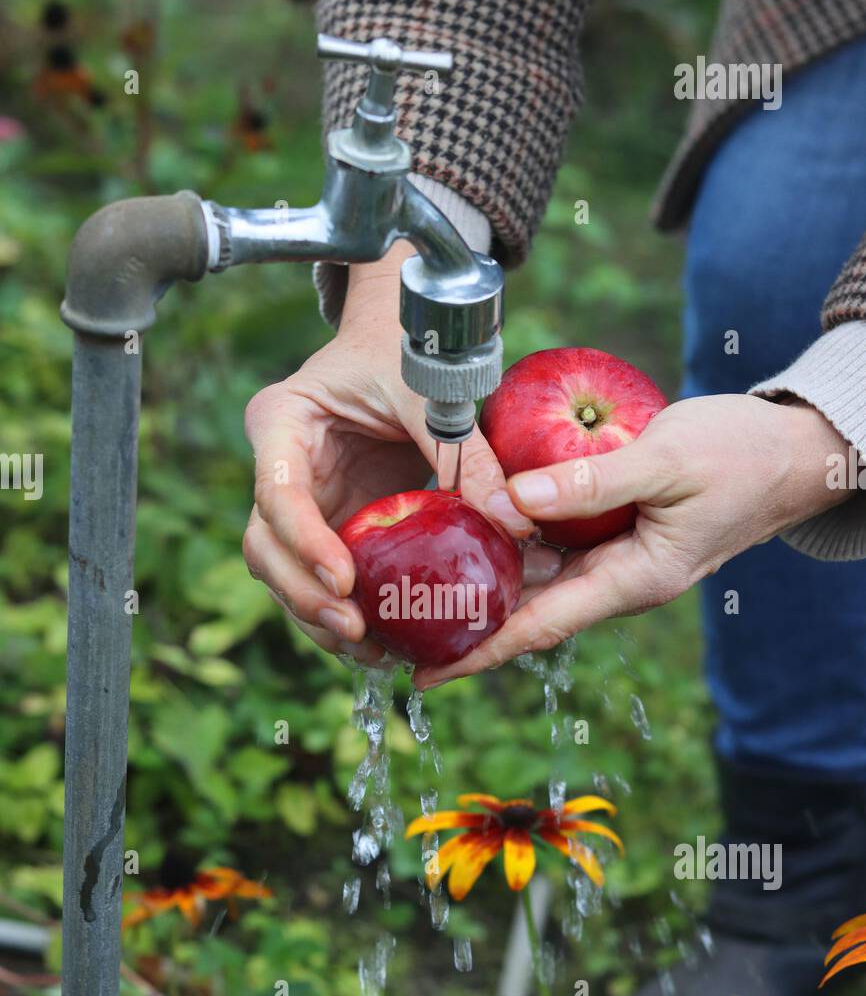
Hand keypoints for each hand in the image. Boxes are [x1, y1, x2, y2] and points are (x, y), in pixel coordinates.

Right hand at [243, 242, 553, 662]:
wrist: (399, 344)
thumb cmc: (408, 352)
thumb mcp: (433, 390)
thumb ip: (467, 451)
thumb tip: (516, 523)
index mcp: (283, 422)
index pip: (277, 493)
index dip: (304, 543)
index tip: (344, 581)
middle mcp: (279, 468)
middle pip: (264, 547)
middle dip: (303, 595)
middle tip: (355, 629)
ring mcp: (300, 503)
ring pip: (284, 575)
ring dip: (320, 619)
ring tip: (372, 652)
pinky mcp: (329, 527)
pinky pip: (325, 581)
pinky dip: (348, 614)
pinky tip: (385, 644)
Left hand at [414, 393, 852, 686]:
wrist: (791, 451)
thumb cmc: (740, 457)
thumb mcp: (666, 462)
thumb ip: (590, 483)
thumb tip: (513, 498)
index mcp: (630, 581)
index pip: (539, 628)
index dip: (480, 652)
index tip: (425, 673)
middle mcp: (615, 580)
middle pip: (526, 610)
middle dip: (465, 622)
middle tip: (398, 625)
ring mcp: (613, 557)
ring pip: (534, 576)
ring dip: (480, 580)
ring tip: (415, 584)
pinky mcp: (613, 531)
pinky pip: (551, 543)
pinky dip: (510, 538)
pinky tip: (467, 524)